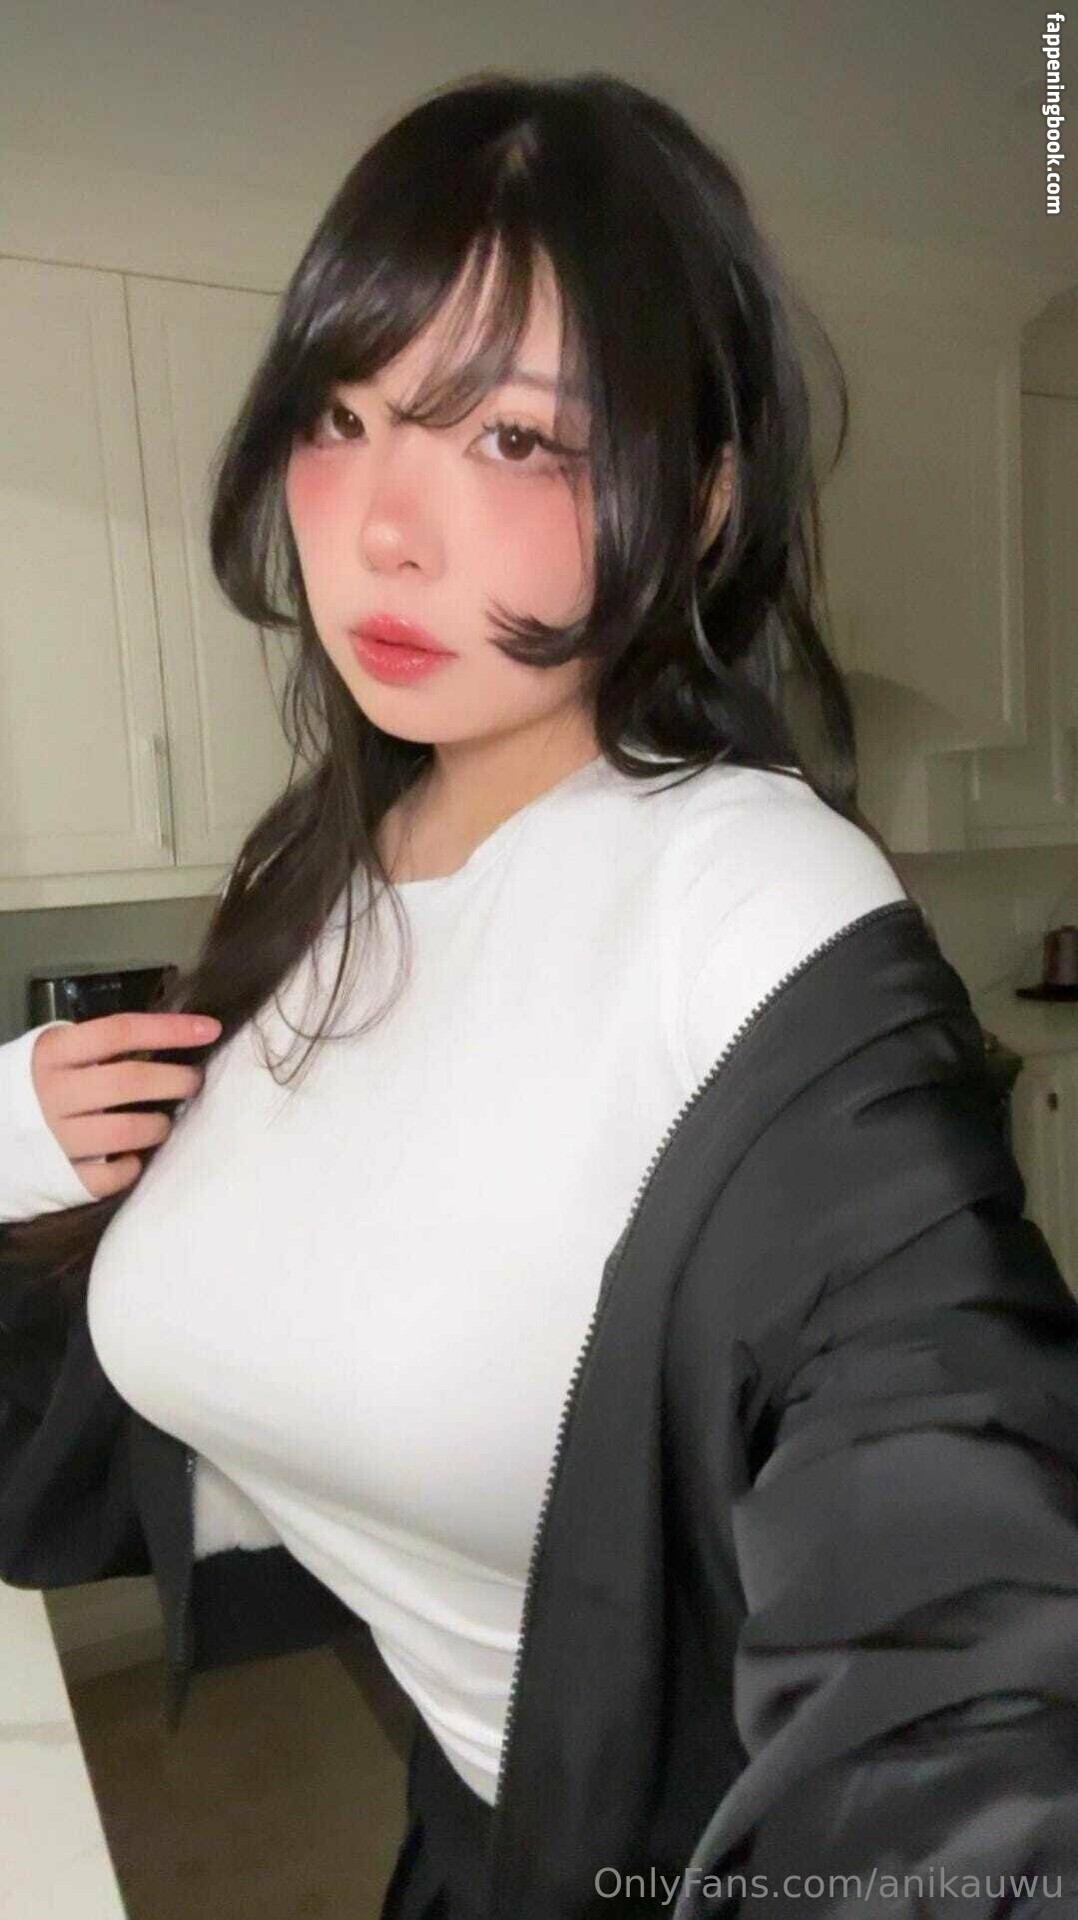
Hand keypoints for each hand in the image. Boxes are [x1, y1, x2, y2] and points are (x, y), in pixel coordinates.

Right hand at [31, 1011, 221, 1200]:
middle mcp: (53, 1094)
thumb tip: (163, 1040)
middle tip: (193, 1081)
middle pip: (130, 1081)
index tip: (209, 1029)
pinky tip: (132, 1156)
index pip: (119, 1031)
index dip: (169, 1029)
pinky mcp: (62, 1179)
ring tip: (162, 1122)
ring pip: (129, 1131)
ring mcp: (56, 1139)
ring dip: (159, 1126)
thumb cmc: (28, 1089)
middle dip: (175, 1080)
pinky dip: (132, 1165)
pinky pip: (114, 1174)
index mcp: (52, 1054)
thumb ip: (95, 1049)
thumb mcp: (52, 1056)